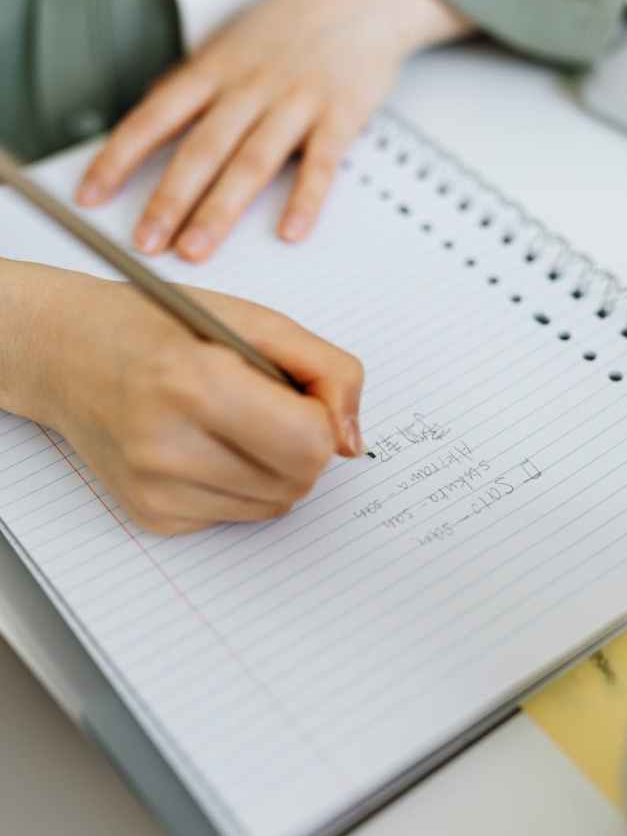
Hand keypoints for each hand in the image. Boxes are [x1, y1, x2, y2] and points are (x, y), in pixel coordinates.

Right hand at [1, 263, 363, 533]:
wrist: (66, 352)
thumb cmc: (158, 325)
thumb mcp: (253, 320)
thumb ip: (325, 370)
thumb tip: (351, 441)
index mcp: (195, 386)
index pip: (310, 443)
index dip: (321, 417)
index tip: (299, 393)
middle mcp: (169, 448)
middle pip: (300, 480)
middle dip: (302, 443)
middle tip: (264, 403)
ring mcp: (157, 490)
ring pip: (276, 504)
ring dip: (274, 465)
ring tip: (230, 420)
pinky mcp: (154, 515)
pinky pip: (239, 514)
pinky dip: (240, 481)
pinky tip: (204, 443)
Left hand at [76, 0, 471, 260]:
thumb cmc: (290, 29)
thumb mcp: (229, 43)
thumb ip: (193, 84)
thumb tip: (149, 114)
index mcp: (215, 69)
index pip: (154, 117)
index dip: (118, 158)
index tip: (92, 195)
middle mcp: (249, 86)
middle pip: (201, 149)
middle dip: (169, 200)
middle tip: (148, 242)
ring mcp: (294, 102)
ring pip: (251, 162)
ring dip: (221, 210)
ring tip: (196, 249)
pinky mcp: (339, 116)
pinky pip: (321, 164)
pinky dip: (305, 200)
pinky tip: (290, 231)